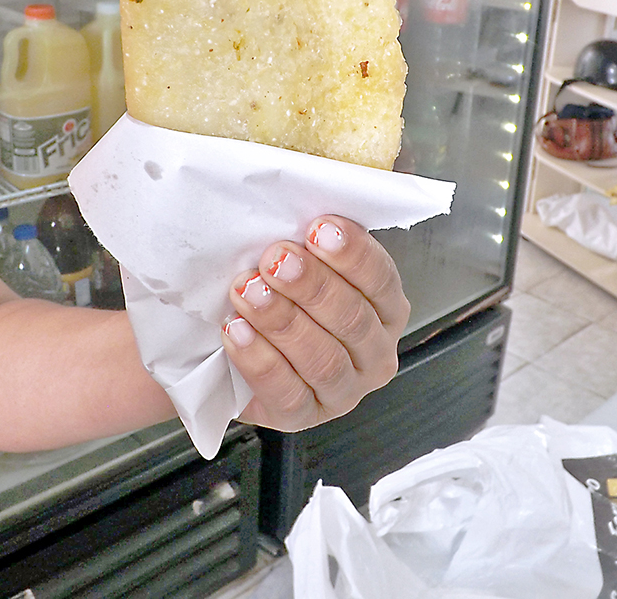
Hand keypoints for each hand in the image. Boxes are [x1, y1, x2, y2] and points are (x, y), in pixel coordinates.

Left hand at [221, 216, 409, 430]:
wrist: (231, 344)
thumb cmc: (276, 294)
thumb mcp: (301, 261)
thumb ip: (310, 240)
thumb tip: (301, 199)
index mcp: (385, 307)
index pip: (381, 279)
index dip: (352, 253)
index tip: (318, 228)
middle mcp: (374, 352)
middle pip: (352, 319)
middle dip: (312, 285)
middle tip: (275, 258)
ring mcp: (344, 390)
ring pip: (322, 359)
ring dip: (282, 320)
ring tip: (248, 291)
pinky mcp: (305, 416)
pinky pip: (288, 392)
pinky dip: (260, 359)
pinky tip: (237, 330)